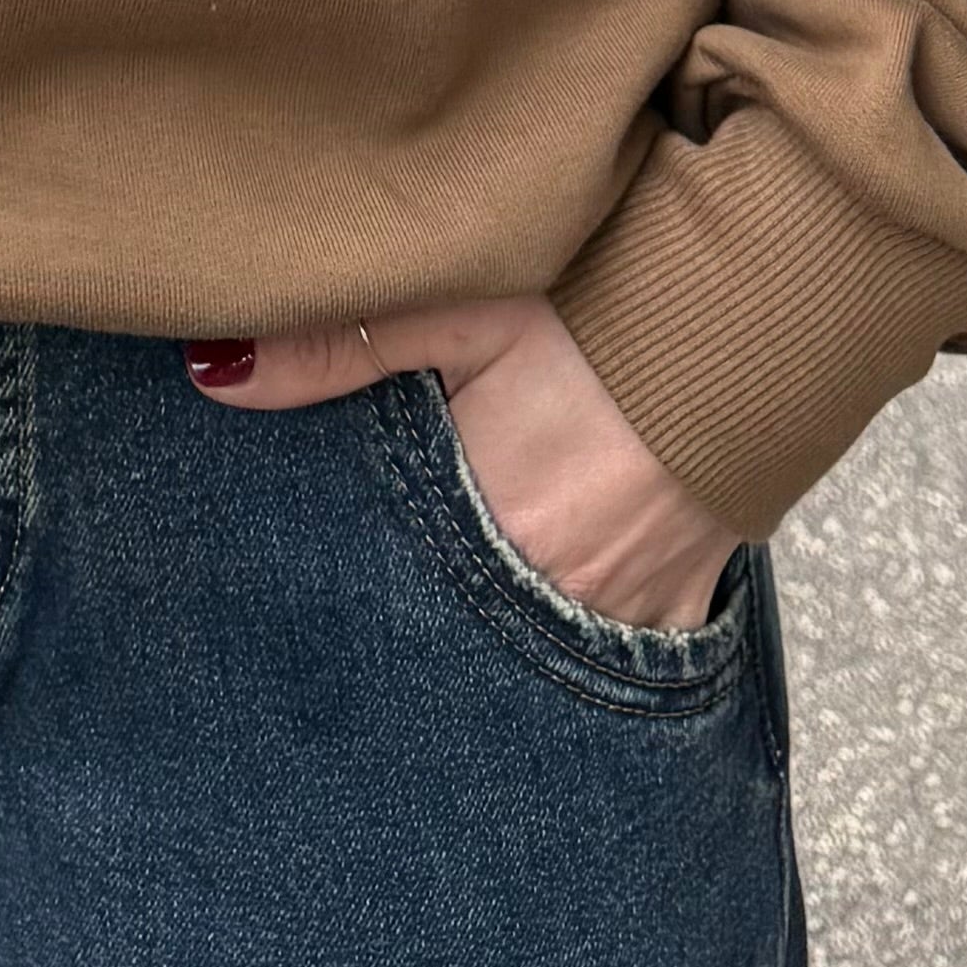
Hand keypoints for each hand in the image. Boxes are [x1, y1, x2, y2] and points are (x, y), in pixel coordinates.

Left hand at [186, 293, 739, 628]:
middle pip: (456, 629)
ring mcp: (623, 614)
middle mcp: (552, 590)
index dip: (347, 601)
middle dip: (414, 627)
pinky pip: (617, 658)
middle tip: (374, 611)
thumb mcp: (466, 312)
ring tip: (453, 618)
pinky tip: (549, 621)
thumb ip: (338, 348)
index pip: (388, 596)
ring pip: (531, 653)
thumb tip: (210, 373)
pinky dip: (578, 642)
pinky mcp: (676, 610)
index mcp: (489, 525)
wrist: (755, 315)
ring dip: (494, 634)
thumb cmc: (604, 308)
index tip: (309, 600)